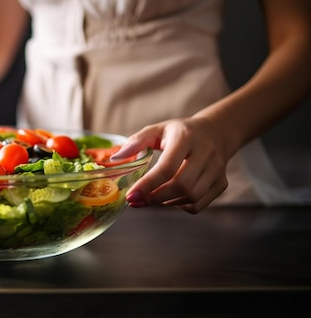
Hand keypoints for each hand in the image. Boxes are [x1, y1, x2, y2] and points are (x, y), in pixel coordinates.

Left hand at [111, 118, 228, 213]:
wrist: (215, 133)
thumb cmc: (179, 133)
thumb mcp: (157, 130)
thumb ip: (135, 142)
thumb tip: (115, 158)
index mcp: (186, 138)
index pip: (168, 166)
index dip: (148, 185)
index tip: (131, 196)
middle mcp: (206, 153)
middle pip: (181, 185)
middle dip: (155, 197)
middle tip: (136, 201)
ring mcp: (217, 169)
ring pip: (191, 197)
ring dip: (166, 202)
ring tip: (152, 196)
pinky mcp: (222, 183)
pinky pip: (198, 205)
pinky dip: (180, 206)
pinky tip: (170, 197)